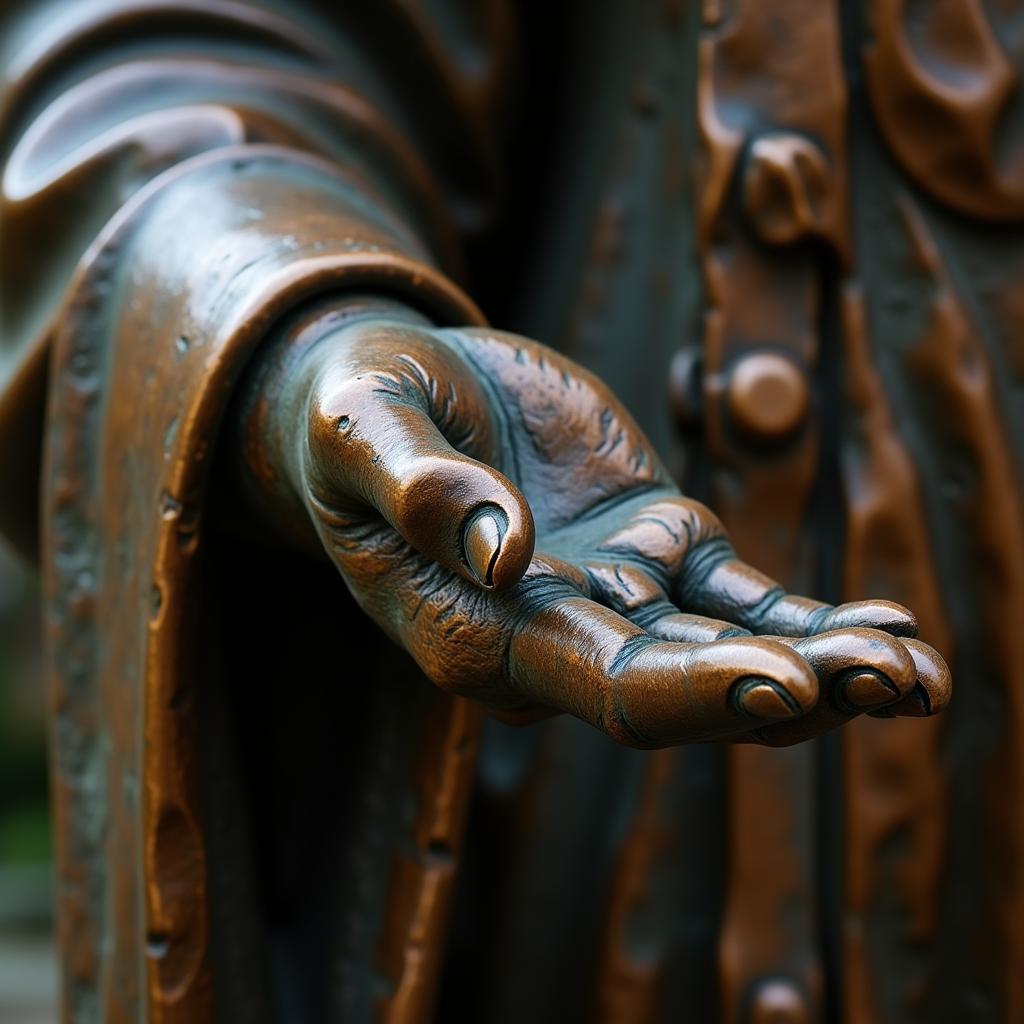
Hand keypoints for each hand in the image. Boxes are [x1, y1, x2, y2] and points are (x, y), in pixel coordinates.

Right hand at [250, 298, 948, 747]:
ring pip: (722, 651)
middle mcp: (547, 638)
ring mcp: (609, 596)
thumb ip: (417, 485)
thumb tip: (503, 549)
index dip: (687, 689)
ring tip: (916, 670)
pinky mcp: (653, 546)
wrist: (397, 393)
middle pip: (675, 688)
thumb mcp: (363, 427)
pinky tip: (887, 625)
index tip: (784, 680)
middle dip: (781, 690)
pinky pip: (740, 599)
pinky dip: (809, 617)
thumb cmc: (358, 412)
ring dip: (821, 667)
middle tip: (891, 681)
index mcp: (472, 632)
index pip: (590, 682)